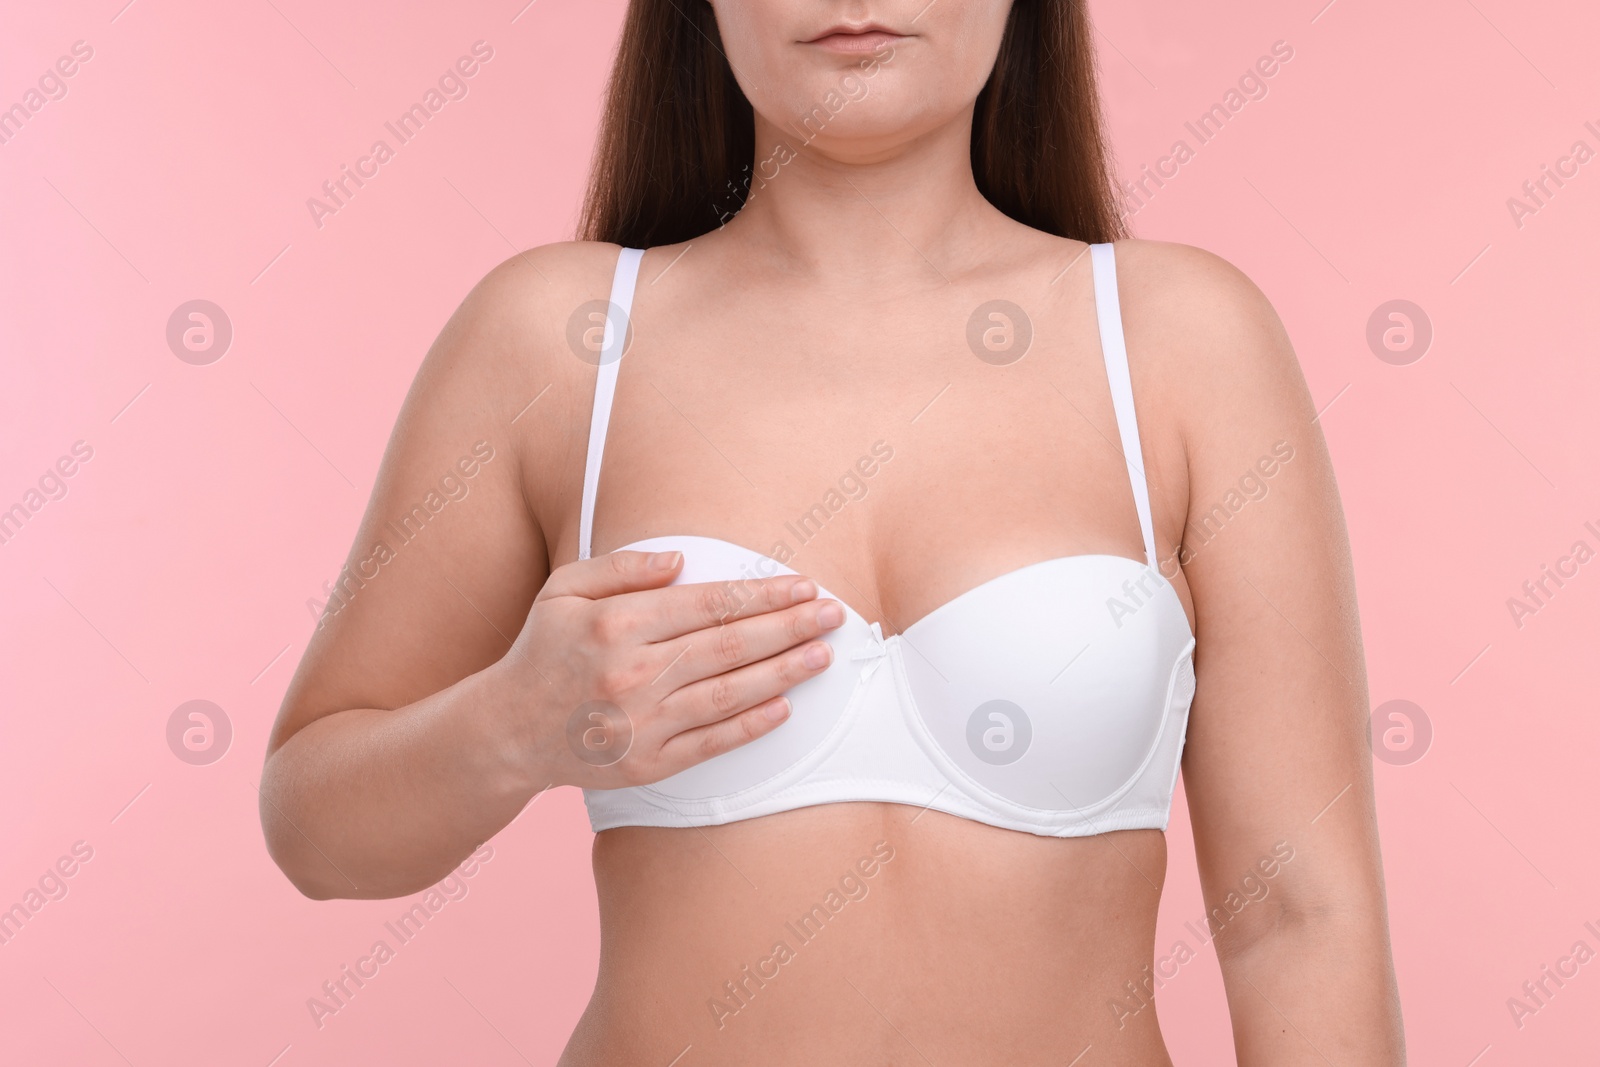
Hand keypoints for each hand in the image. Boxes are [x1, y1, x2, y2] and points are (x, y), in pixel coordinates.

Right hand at [497, 549, 845, 790]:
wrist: (508, 731)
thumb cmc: (544, 650)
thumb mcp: (564, 590)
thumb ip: (622, 567)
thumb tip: (681, 559)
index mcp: (615, 623)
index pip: (708, 603)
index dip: (763, 594)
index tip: (802, 585)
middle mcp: (631, 673)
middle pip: (728, 645)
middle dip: (789, 627)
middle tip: (833, 614)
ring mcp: (641, 723)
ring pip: (727, 693)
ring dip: (782, 673)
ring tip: (822, 655)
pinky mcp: (647, 763)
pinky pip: (711, 742)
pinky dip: (751, 726)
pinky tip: (785, 708)